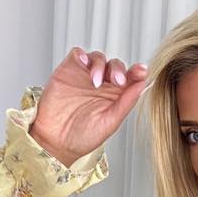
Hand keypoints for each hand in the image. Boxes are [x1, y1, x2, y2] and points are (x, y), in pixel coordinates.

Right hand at [30, 47, 149, 166]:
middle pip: (115, 65)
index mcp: (115, 97)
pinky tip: (84, 65)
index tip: (141, 72)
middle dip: (118, 69)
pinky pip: (78, 54)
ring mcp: (85, 76)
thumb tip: (143, 84)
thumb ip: (126, 103)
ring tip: (95, 82)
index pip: (130, 79)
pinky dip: (82, 55)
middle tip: (118, 81)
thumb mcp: (110, 122)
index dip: (137, 72)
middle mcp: (102, 85)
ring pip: (98, 58)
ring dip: (100, 66)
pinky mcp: (68, 70)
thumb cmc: (81, 138)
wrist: (54, 141)